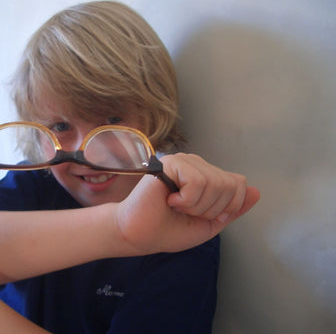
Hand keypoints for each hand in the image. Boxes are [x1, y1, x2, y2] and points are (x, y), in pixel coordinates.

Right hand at [116, 153, 259, 253]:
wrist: (140, 235)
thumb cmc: (169, 229)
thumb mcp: (209, 223)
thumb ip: (232, 209)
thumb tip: (257, 192)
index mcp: (207, 176)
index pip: (238, 184)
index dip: (226, 207)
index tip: (202, 215)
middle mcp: (197, 164)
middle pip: (229, 185)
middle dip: (210, 209)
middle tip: (185, 211)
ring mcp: (184, 161)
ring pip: (215, 184)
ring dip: (196, 206)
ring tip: (175, 206)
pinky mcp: (171, 163)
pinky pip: (198, 182)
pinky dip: (186, 200)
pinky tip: (169, 200)